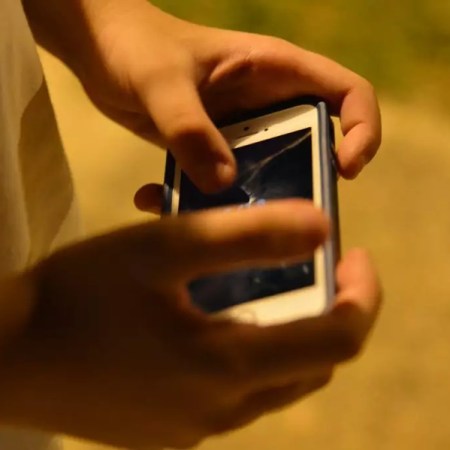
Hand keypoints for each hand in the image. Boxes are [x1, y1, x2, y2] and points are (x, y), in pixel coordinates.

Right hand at [0, 200, 379, 448]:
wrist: (8, 355)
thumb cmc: (80, 291)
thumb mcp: (163, 246)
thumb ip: (247, 236)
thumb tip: (321, 226)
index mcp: (227, 366)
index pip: (339, 341)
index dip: (362, 296)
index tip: (356, 254)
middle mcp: (221, 410)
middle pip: (313, 364)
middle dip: (330, 312)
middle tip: (316, 266)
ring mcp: (196, 427)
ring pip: (278, 381)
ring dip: (292, 333)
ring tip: (272, 286)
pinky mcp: (172, 430)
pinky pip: (238, 393)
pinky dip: (253, 354)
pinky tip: (222, 320)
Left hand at [68, 0, 380, 191]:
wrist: (104, 51)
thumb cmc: (135, 46)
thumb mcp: (160, 81)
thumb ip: (189, 128)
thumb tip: (224, 183)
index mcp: (276, 71)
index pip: (350, 94)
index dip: (364, 130)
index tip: (345, 169)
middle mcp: (269, 103)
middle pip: (317, 146)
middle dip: (309, 182)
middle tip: (283, 214)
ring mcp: (243, 130)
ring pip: (272, 172)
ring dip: (257, 201)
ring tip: (225, 224)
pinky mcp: (215, 150)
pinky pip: (230, 181)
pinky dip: (210, 199)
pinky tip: (170, 206)